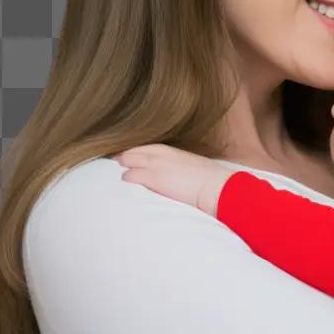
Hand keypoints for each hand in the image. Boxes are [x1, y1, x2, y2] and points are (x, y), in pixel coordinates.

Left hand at [111, 143, 231, 216]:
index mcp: (173, 151)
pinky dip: (126, 177)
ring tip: (117, 170)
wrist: (217, 187)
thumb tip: (181, 176)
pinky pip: (130, 175)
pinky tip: (124, 180)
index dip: (137, 152)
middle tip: (115, 160)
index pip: (147, 146)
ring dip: (124, 165)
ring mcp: (157, 164)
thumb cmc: (212, 182)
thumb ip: (182, 168)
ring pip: (128, 158)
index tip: (129, 156)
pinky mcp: (153, 177)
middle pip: (134, 149)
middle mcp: (162, 154)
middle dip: (124, 155)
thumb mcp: (195, 168)